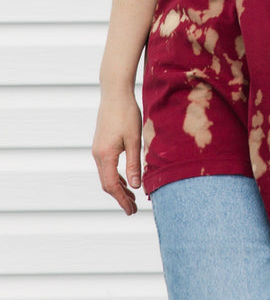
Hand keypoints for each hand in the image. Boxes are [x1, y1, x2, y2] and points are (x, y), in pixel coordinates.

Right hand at [92, 91, 142, 215]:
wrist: (114, 93)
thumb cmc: (127, 113)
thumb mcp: (134, 139)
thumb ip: (134, 163)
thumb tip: (136, 186)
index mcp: (106, 155)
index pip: (112, 185)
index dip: (122, 200)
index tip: (131, 211)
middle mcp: (98, 154)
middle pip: (107, 183)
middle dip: (119, 197)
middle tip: (132, 208)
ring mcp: (97, 149)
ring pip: (106, 175)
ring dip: (118, 187)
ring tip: (131, 196)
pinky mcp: (100, 143)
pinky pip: (106, 166)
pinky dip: (115, 176)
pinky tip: (125, 178)